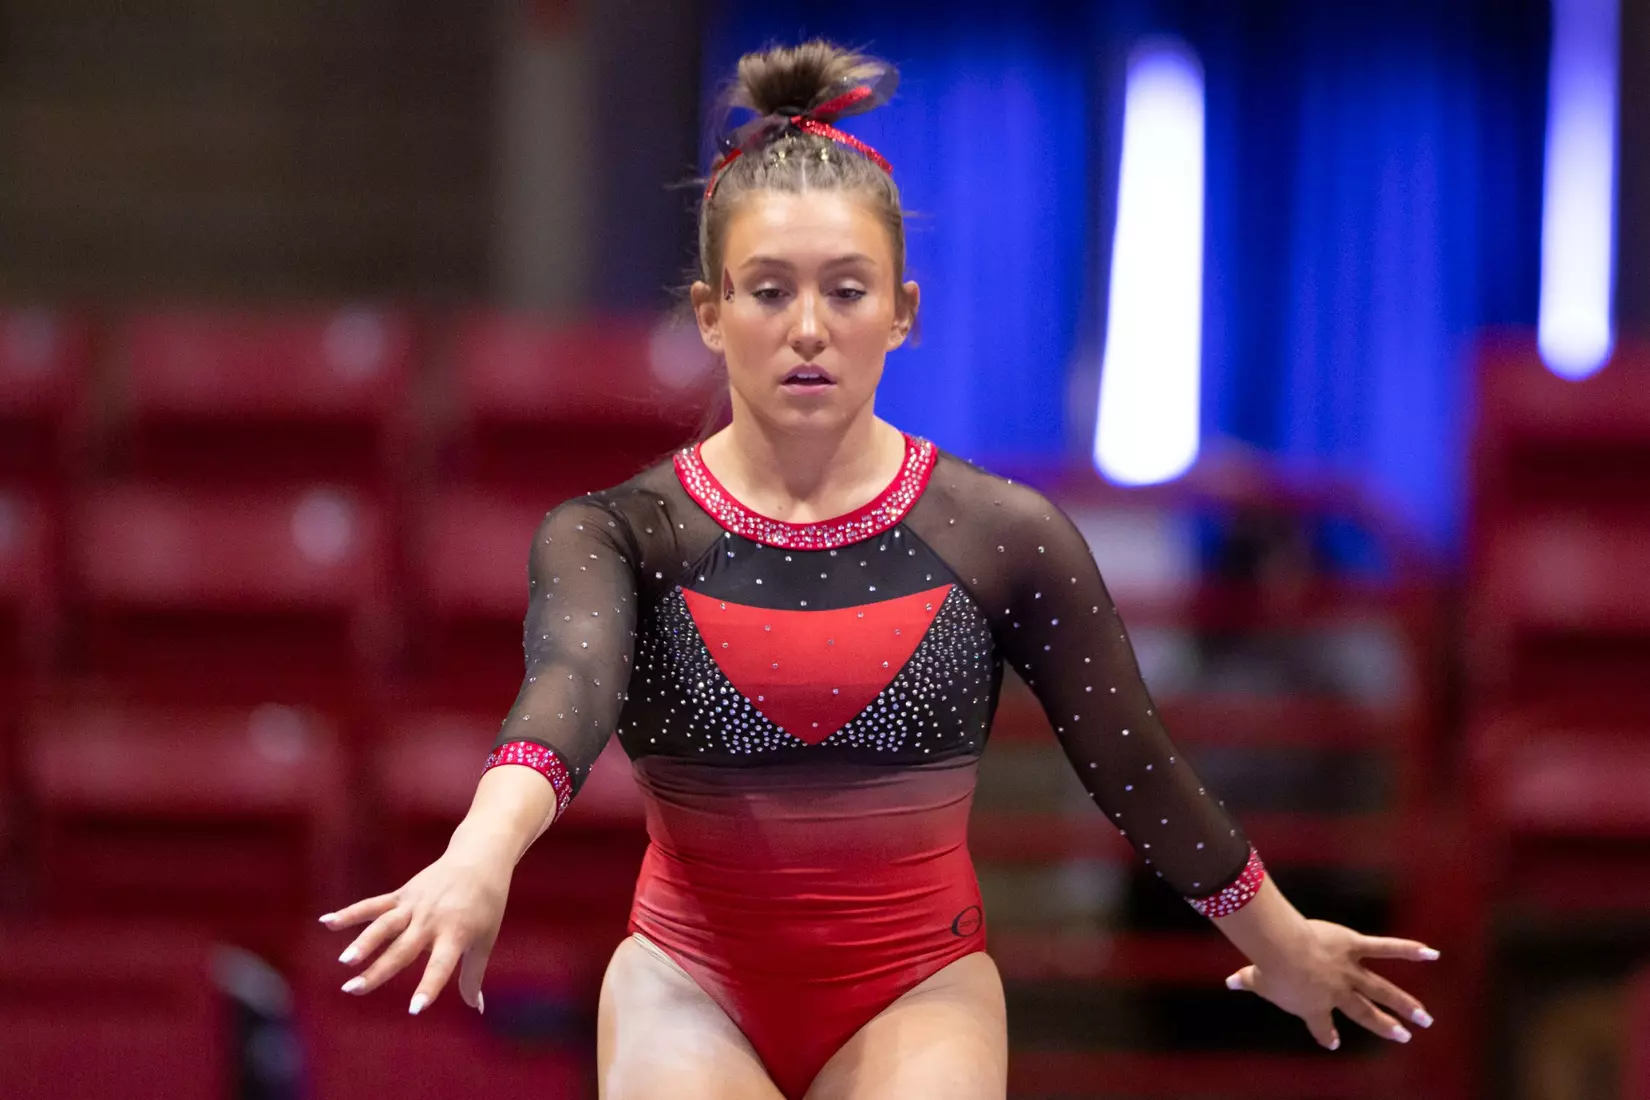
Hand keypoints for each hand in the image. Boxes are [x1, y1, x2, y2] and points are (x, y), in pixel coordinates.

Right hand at [319, 845, 511, 1015]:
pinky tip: (326, 923)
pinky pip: (374, 904)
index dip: (429, 986)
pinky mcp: (403, 894)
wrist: (480, 858)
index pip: (441, 965)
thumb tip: (476, 1008)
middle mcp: (432, 919)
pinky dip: (351, 913)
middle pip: (402, 948)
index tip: (415, 1009)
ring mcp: (415, 905)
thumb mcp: (485, 939)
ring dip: (363, 942)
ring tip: (344, 961)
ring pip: (385, 925)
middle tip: (354, 989)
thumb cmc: (487, 905)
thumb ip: (473, 975)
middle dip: (378, 970)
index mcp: (456, 933)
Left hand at [1224, 919, 1438, 1049]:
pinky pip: (1385, 948)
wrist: (1282, 951)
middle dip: (1385, 1026)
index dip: (1326, 1034)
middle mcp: (1336, 993)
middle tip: (1404, 1036)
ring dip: (1406, 1004)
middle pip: (1364, 1014)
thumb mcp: (1253, 978)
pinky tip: (1431, 953)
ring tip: (1426, 1017)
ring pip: (1383, 990)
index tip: (1333, 1041)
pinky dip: (1408, 949)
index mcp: (1313, 1006)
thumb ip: (1244, 981)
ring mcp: (1348, 971)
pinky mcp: (1354, 947)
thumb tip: (1228, 982)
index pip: (1321, 1026)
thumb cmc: (1267, 967)